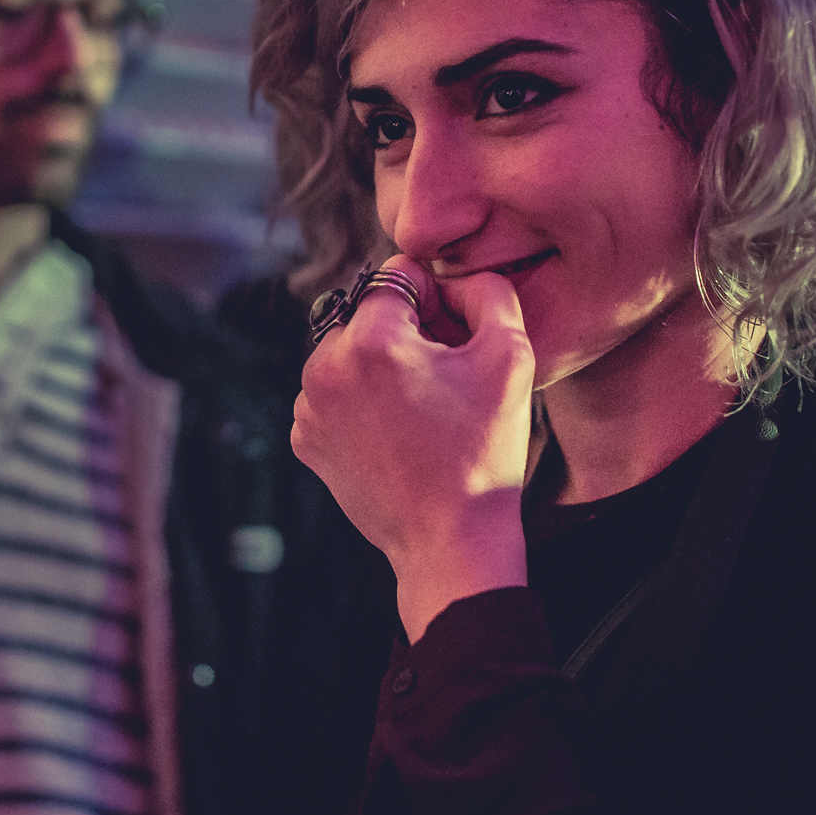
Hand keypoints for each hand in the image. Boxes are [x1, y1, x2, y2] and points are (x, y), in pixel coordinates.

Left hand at [293, 254, 534, 642]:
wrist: (450, 540)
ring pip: (348, 353)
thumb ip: (488, 292)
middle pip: (368, 314)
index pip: (398, 274)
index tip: (455, 339)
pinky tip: (397, 433)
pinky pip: (333, 395)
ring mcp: (307, 408)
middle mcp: (323, 367)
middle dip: (405, 332)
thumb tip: (457, 278)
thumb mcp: (510, 356)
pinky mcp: (305, 440)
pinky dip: (361, 403)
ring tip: (421, 410)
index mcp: (369, 340)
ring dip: (380, 366)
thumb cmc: (483, 451)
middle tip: (442, 378)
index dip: (436, 298)